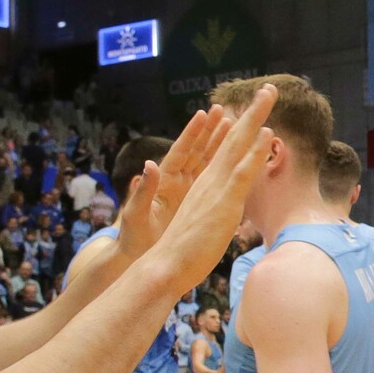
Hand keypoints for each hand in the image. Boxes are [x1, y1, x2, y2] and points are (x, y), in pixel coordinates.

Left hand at [119, 106, 229, 259]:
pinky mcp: (195, 203)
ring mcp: (187, 192)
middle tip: (225, 112)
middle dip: (210, 131)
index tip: (204, 114)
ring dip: (220, 145)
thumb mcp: (137, 214)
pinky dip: (224, 168)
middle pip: (196, 151)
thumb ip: (143, 191)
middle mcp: (176, 181)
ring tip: (235, 126)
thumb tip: (149, 165)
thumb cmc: (134, 237)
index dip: (193, 133)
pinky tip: (238, 158)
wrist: (143, 260)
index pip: (181, 151)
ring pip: (207, 163)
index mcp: (163, 180)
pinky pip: (213, 181)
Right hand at [147, 86, 277, 294]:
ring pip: (237, 144)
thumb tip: (225, 208)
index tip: (251, 111)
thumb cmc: (183, 251)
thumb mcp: (204, 224)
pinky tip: (266, 132)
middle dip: (251, 112)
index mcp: (204, 183)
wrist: (165, 265)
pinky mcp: (223, 200)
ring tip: (268, 95)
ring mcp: (215, 186)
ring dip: (255, 118)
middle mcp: (208, 178)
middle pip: (233, 138)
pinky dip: (255, 149)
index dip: (240, 129)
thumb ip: (214, 210)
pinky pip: (242, 170)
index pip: (225, 150)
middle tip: (268, 89)